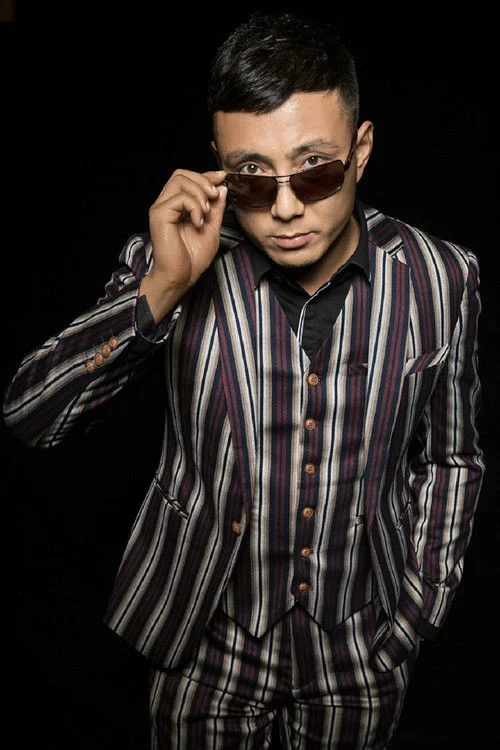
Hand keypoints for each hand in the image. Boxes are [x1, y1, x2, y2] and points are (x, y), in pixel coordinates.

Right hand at [140, 169, 227, 320]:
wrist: (181, 278)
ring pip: (180, 180)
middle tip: (215, 196)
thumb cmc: (193, 259)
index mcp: (177, 207)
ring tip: (206, 213)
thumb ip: (216, 209)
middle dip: (203, 180)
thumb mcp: (212, 229)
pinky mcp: (159, 215)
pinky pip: (180, 198)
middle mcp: (166, 204)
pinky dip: (195, 207)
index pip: (188, 179)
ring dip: (200, 192)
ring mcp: (161, 208)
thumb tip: (221, 188)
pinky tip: (198, 222)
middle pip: (181, 174)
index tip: (222, 178)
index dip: (206, 175)